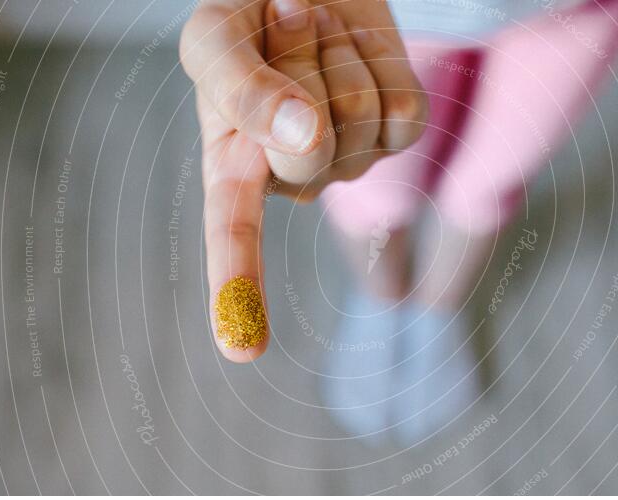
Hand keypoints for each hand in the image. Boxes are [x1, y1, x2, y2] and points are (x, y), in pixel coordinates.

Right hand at [179, 0, 427, 361]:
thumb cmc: (249, 17)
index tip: (241, 348)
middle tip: (281, 28)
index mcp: (236, 165)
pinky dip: (378, 60)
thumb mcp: (213, 40)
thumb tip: (303, 140)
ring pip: (362, 121)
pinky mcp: (401, 131)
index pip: (232, 233)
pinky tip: (355, 51)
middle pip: (313, 151)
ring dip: (333, 54)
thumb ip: (239, 89)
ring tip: (314, 32)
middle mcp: (297, 174)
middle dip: (296, 68)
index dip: (237, 287)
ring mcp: (355, 158)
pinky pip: (404, 108)